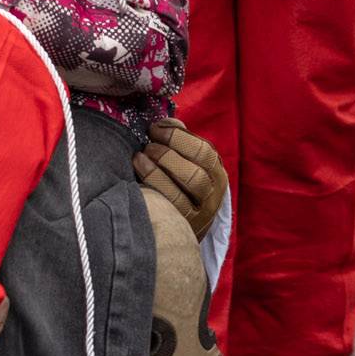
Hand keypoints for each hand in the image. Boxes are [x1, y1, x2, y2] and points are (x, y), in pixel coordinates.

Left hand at [133, 118, 226, 239]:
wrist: (178, 233)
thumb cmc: (177, 189)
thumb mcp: (185, 166)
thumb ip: (179, 143)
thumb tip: (165, 122)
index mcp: (216, 173)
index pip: (204, 150)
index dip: (177, 135)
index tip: (155, 128)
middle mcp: (214, 194)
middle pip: (198, 168)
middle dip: (169, 150)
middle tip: (148, 144)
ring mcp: (202, 214)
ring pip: (190, 183)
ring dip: (161, 166)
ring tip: (140, 157)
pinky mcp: (185, 226)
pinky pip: (172, 204)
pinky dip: (154, 184)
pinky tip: (137, 174)